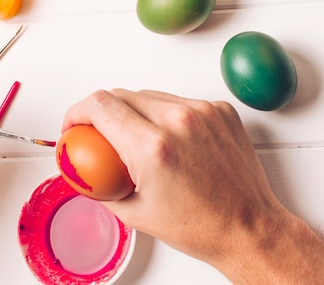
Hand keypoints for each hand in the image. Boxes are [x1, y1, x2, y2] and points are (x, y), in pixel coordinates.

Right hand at [63, 89, 323, 283]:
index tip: (75, 126)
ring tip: (140, 142)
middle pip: (121, 95)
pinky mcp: (219, 109)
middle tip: (102, 137)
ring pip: (150, 95)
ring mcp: (202, 111)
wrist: (248, 227)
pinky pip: (178, 101)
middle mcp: (178, 121)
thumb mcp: (134, 212)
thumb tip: (81, 170)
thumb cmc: (200, 226)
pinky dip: (166, 115)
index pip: (100, 105)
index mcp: (153, 147)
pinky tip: (171, 140)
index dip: (77, 112)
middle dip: (103, 113)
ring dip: (135, 112)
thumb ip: (100, 185)